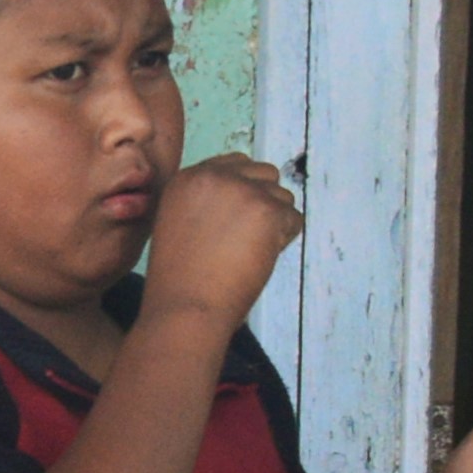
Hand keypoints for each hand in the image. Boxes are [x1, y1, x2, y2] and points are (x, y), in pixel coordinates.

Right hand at [137, 154, 300, 324]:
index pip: (234, 164)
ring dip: (274, 224)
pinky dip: (283, 242)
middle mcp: (214, 176)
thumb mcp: (177, 225)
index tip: (237, 221)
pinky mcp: (267, 211)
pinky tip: (256, 260)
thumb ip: (206, 202)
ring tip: (247, 254)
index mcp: (187, 178)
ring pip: (283, 197)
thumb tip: (245, 196)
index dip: (243, 193)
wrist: (185, 309)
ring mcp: (243, 191)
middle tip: (245, 239)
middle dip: (263, 203)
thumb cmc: (180, 281)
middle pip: (264, 173)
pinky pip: (294, 219)